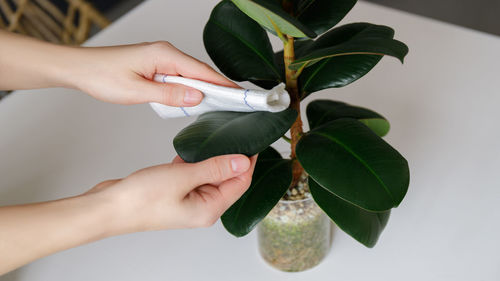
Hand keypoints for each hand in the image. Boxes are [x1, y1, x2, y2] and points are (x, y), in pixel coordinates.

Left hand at [67, 41, 238, 105]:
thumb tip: (196, 97)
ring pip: (190, 75)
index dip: (222, 84)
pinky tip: (194, 100)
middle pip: (200, 72)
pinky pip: (179, 77)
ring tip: (219, 106)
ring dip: (203, 89)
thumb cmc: (102, 76)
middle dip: (217, 88)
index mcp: (164, 55)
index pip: (201, 71)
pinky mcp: (156, 66)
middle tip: (234, 106)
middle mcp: (165, 53)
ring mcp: (161, 59)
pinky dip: (189, 88)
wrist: (80, 69)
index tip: (239, 96)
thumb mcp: (136, 91)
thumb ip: (168, 94)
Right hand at [85, 154, 256, 232]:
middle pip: (228, 180)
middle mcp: (202, 207)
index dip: (248, 162)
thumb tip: (242, 162)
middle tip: (236, 135)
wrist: (109, 207)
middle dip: (233, 158)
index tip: (252, 141)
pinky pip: (194, 175)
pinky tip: (192, 151)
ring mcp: (189, 200)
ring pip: (210, 175)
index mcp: (209, 209)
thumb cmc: (140, 200)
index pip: (240, 183)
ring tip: (217, 138)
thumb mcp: (183, 177)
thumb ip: (214, 168)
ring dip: (213, 159)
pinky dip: (196, 162)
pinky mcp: (177, 193)